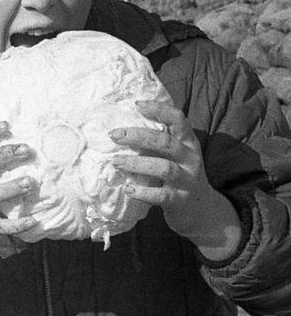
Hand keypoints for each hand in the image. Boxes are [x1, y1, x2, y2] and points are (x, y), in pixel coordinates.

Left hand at [111, 100, 241, 259]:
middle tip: (114, 135)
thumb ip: (158, 142)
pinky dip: (143, 192)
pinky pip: (161, 195)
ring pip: (164, 167)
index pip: (178, 119)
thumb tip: (122, 128)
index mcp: (188, 143)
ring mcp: (187, 180)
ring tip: (115, 162)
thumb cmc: (179, 177)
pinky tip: (128, 189)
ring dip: (137, 163)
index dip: (159, 109)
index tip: (137, 104)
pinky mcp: (180, 201)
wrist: (201, 211)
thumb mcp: (175, 156)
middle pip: (166, 142)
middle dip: (138, 136)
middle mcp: (190, 159)